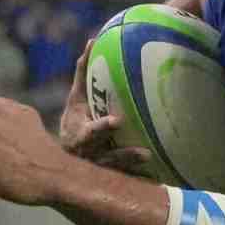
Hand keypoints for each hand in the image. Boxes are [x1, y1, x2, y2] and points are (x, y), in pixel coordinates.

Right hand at [58, 53, 152, 174]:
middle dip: (123, 156)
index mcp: (79, 136)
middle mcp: (89, 157)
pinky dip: (142, 181)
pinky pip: (128, 183)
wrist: (63, 160)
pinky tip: (161, 179)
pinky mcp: (112, 181)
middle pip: (106, 158)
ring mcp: (101, 172)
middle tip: (144, 152)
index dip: (101, 129)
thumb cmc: (75, 122)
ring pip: (119, 174)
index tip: (116, 121)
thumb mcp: (76, 100)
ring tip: (153, 162)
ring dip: (136, 170)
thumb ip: (83, 74)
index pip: (89, 134)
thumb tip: (92, 41)